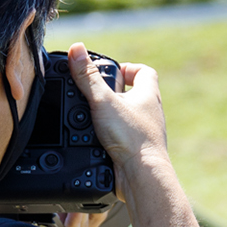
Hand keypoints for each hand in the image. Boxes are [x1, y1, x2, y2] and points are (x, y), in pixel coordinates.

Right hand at [68, 43, 168, 195]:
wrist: (140, 176)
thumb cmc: (131, 138)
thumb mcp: (103, 101)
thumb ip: (88, 77)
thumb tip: (77, 50)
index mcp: (148, 96)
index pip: (144, 72)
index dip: (129, 68)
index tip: (113, 71)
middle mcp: (149, 114)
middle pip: (134, 95)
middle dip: (115, 93)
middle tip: (96, 93)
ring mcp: (144, 134)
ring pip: (128, 118)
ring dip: (110, 116)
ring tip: (90, 116)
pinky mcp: (135, 151)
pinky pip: (122, 138)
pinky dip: (109, 136)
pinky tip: (94, 140)